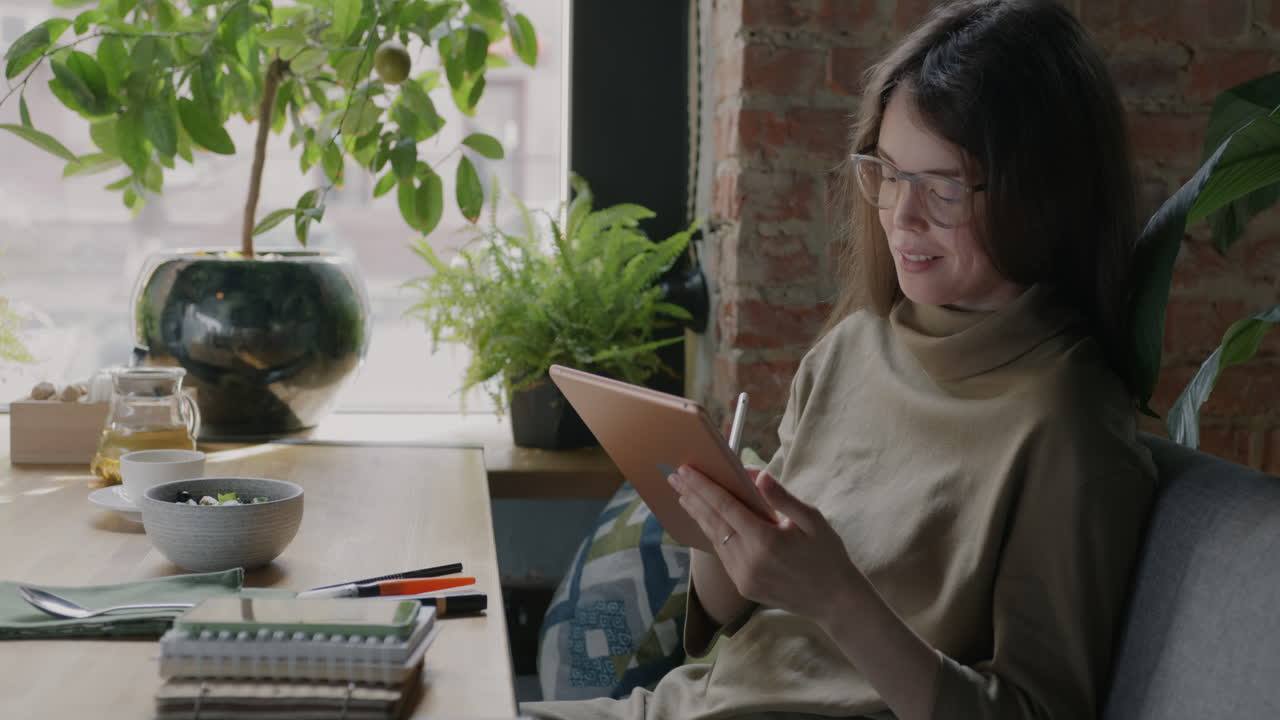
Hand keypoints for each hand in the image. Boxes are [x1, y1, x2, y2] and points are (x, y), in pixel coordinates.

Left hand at [669, 464, 861, 623]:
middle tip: (674, 477)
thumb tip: (758, 475)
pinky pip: (723, 555)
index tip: (686, 471)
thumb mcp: (812, 520)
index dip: (703, 487)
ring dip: (698, 515)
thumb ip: (782, 498)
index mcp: (766, 540)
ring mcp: (743, 577)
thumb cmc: (827, 555)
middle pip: (712, 521)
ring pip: (714, 539)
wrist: (835, 601)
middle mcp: (749, 560)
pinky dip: (713, 535)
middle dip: (692, 497)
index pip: (725, 507)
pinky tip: (706, 521)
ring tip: (684, 496)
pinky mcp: (743, 587)